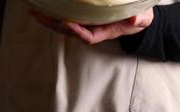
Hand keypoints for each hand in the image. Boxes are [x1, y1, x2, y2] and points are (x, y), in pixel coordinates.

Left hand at [28, 8, 153, 44]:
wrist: (137, 18)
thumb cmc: (140, 18)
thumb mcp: (144, 18)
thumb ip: (141, 19)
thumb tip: (135, 20)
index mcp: (106, 32)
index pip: (88, 36)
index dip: (76, 30)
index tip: (66, 22)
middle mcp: (94, 30)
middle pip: (70, 32)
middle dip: (54, 25)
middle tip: (39, 15)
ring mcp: (88, 25)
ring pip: (66, 26)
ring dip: (50, 21)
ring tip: (35, 11)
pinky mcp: (85, 19)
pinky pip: (68, 18)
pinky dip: (56, 14)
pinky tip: (46, 8)